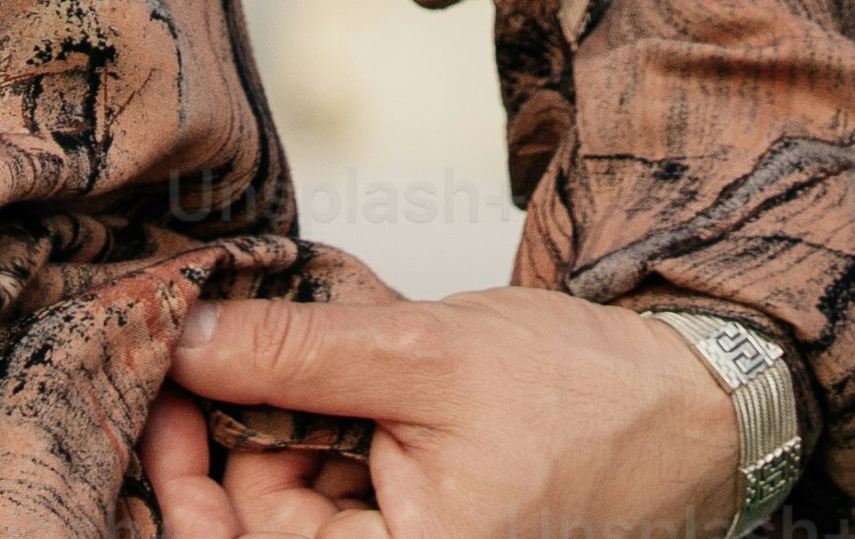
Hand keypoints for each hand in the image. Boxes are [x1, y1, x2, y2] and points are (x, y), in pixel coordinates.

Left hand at [142, 288, 747, 538]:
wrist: (691, 411)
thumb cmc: (583, 397)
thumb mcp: (425, 355)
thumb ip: (295, 354)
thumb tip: (182, 338)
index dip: (180, 475)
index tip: (163, 383)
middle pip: (258, 524)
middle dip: (243, 431)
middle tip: (249, 336)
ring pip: (293, 504)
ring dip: (293, 427)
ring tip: (347, 358)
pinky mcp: (423, 537)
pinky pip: (340, 499)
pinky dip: (334, 436)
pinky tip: (367, 388)